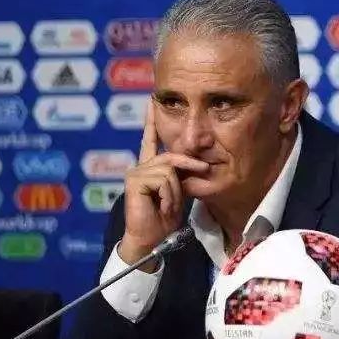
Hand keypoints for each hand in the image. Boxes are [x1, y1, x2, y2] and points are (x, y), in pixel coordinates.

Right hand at [118, 101, 207, 263]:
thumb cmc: (166, 217)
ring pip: (170, 171)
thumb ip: (182, 175)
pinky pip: (164, 180)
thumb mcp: (179, 191)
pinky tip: (161, 207)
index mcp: (151, 167)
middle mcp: (141, 166)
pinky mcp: (134, 180)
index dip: (151, 121)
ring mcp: (136, 172)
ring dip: (176, 192)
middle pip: (172, 156)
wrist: (153, 238)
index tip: (152, 101)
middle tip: (204, 170)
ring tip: (169, 206)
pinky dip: (168, 196)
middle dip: (190, 166)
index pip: (151, 140)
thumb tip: (199, 162)